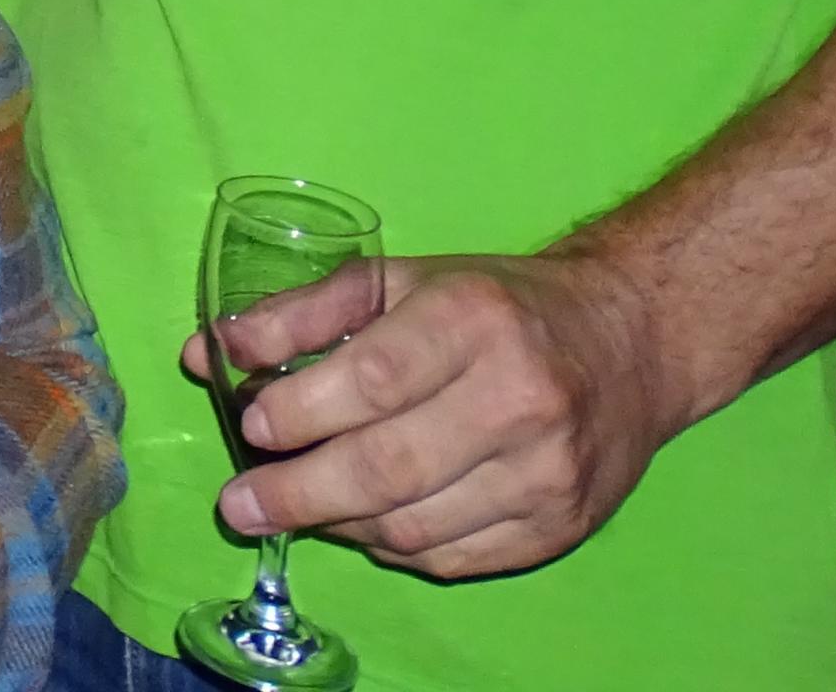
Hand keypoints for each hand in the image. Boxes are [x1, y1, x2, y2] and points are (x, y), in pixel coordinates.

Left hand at [194, 246, 686, 578]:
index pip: (374, 379)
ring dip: (337, 523)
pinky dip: (390, 546)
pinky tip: (358, 524)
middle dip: (299, 491)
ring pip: (413, 523)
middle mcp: (519, 400)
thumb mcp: (398, 280)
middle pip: (389, 466)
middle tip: (238, 504)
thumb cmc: (494, 304)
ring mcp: (546, 474)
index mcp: (475, 321)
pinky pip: (450, 555)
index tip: (249, 427)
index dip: (301, 411)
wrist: (626, 345)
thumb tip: (209, 353)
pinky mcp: (559, 526)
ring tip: (292, 506)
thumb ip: (299, 311)